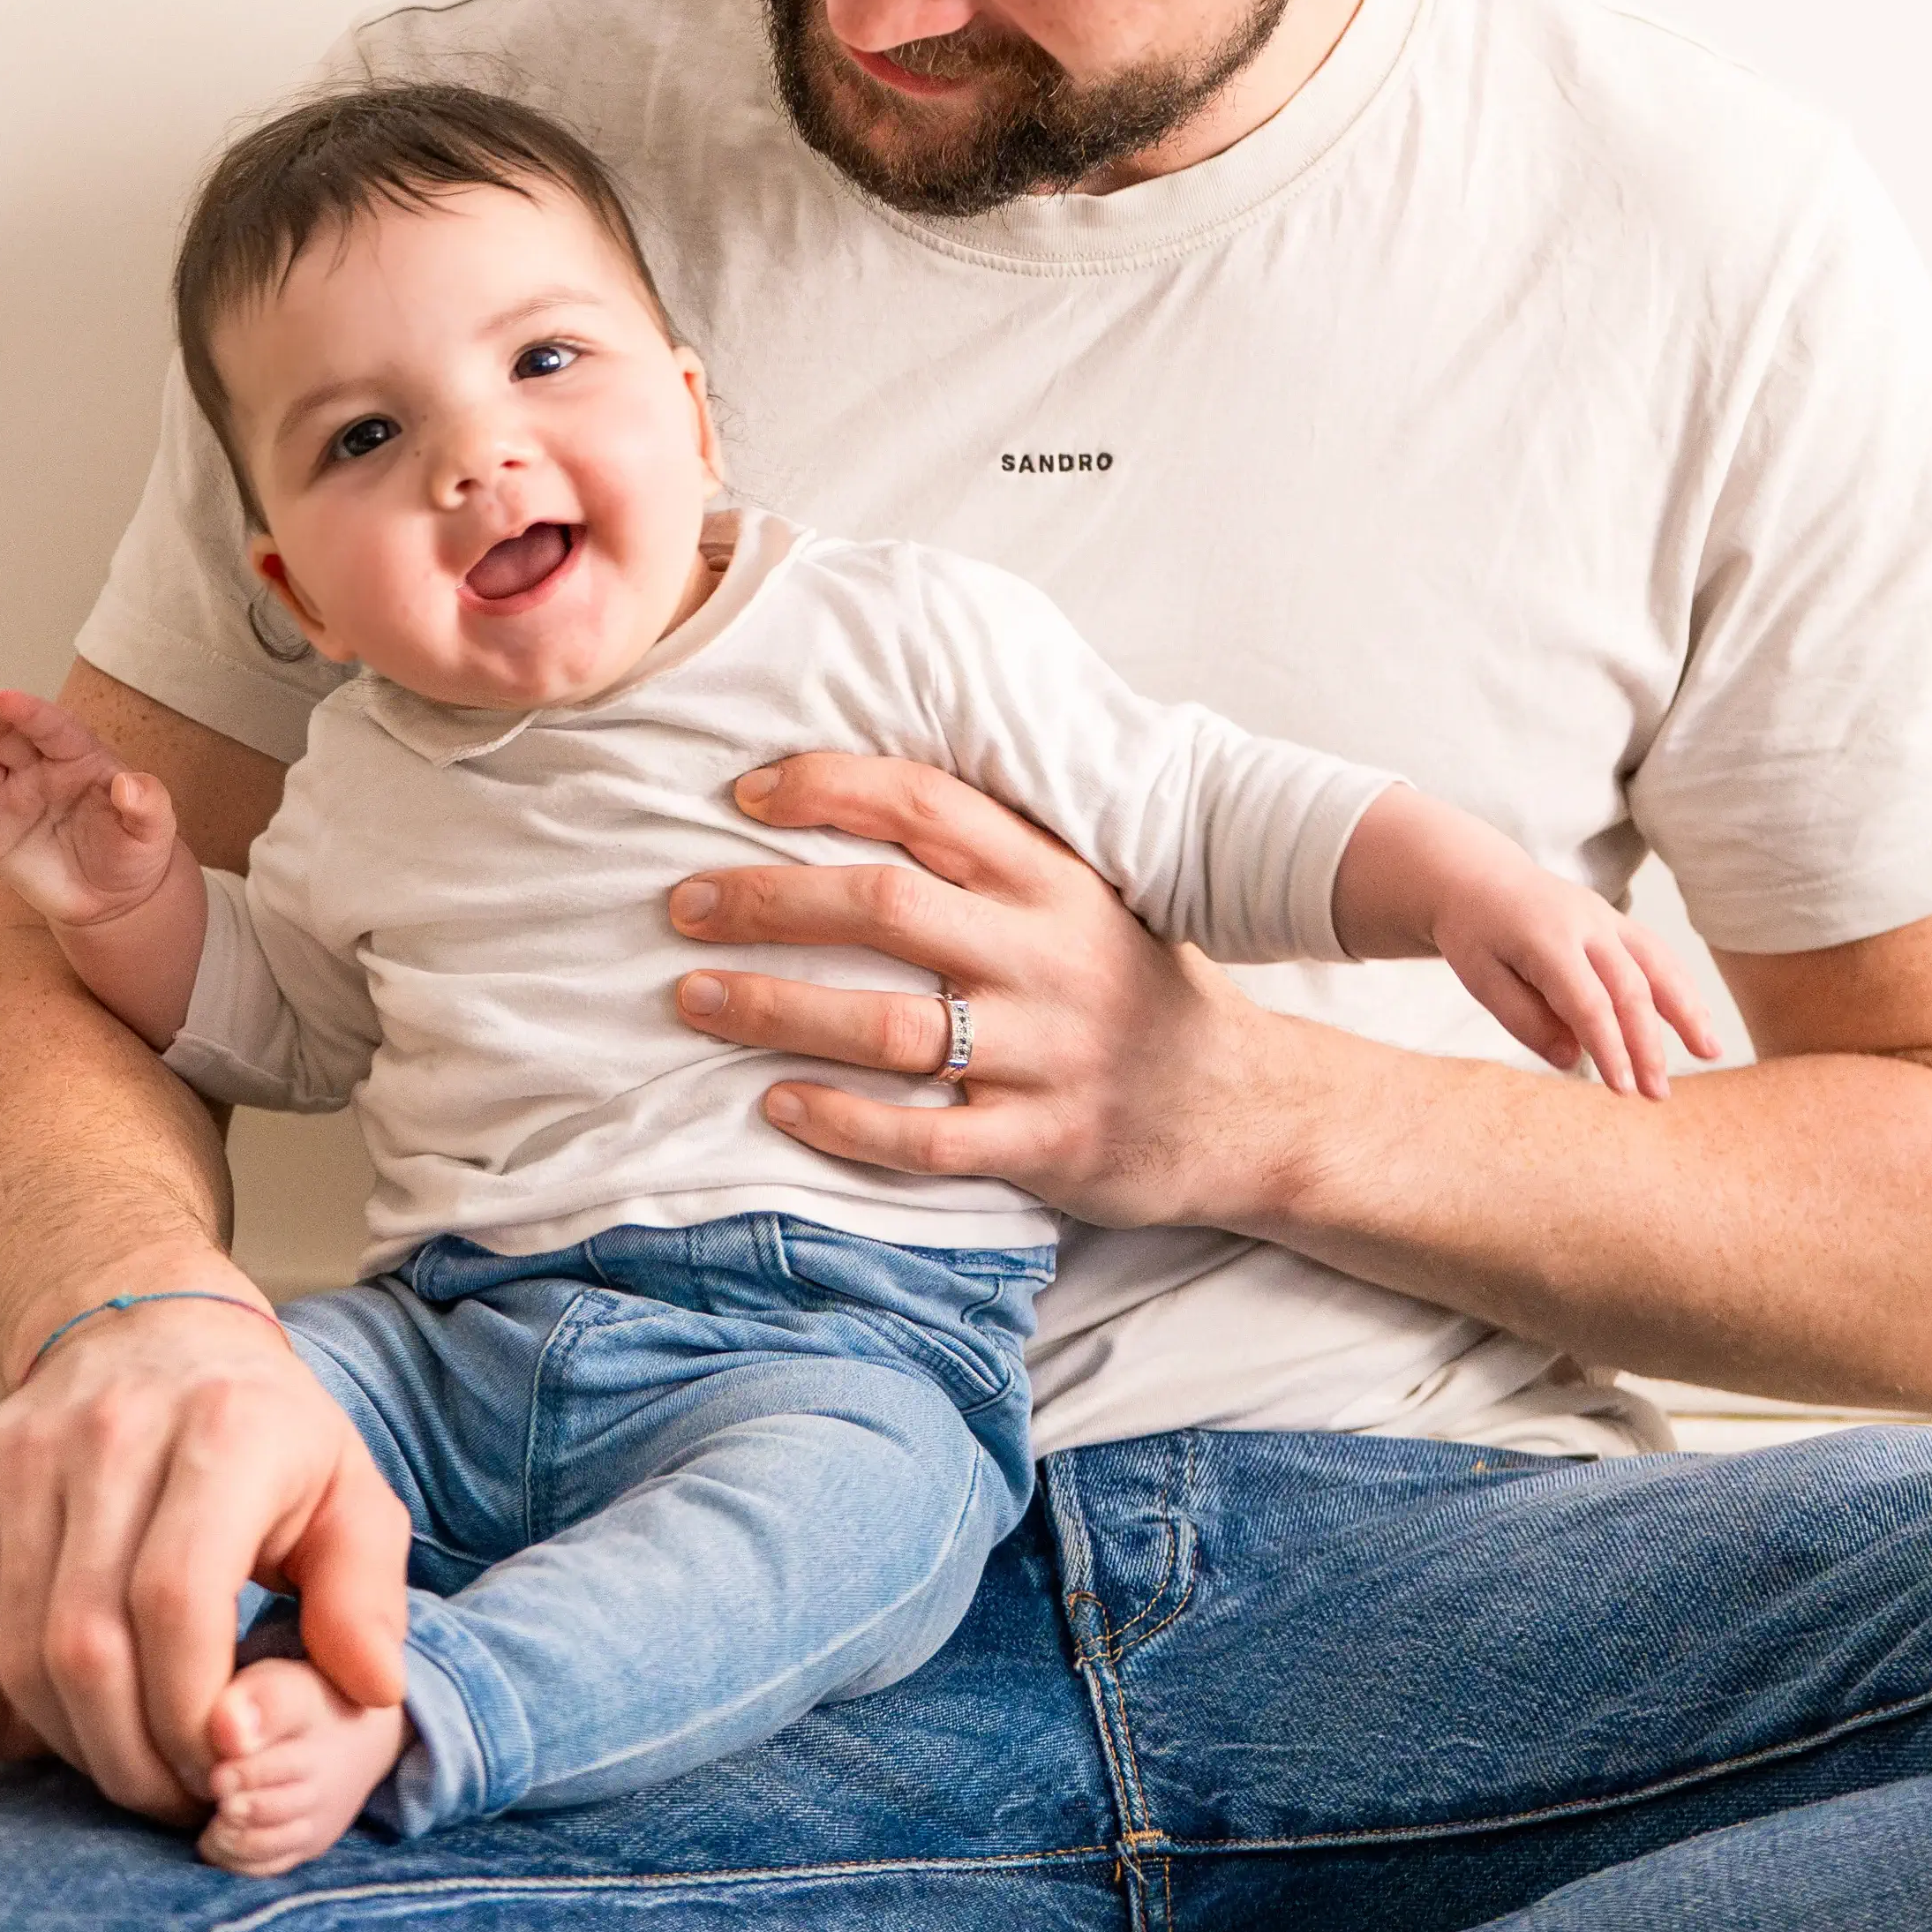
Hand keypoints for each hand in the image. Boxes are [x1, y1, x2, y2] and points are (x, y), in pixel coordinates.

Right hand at [0, 688, 179, 929]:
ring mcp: (9, 795)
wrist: (112, 899)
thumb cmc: (135, 853)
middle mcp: (38, 767)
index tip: (5, 698)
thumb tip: (130, 784)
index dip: (30, 712)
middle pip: (2, 734)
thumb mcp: (154, 831)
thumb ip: (147, 805)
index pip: (52, 727)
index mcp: (79, 756)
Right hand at [0, 1288, 410, 1819]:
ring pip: (21, 1649)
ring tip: (135, 1761)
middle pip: (86, 1644)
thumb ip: (366, 1594)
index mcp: (222, 1430)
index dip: (193, 1713)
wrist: (150, 1328)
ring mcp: (27, 1450)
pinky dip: (21, 1693)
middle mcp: (112, 1431)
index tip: (225, 1762)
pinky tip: (80, 1706)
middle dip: (128, 1755)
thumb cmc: (263, 1431)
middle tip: (176, 1795)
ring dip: (73, 1739)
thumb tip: (371, 1690)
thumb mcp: (349, 1492)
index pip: (177, 1604)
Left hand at [671, 755, 1272, 1225]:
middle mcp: (1047, 957)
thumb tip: (848, 799)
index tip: (747, 792)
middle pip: (887, 907)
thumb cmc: (1134, 988)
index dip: (832, 787)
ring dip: (778, 1008)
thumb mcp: (1083, 896)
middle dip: (770, 899)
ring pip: (890, 1026)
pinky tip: (776, 1102)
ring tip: (694, 997)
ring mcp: (1046, 1055)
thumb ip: (990, 855)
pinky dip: (842, 1119)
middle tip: (682, 903)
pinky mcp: (1042, 1144)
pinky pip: (924, 1136)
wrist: (1249, 1109)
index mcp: (1054, 880)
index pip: (930, 806)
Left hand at [1335, 786, 1720, 1098]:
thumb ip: (1524, 1019)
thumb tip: (1571, 1060)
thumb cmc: (1476, 933)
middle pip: (1630, 988)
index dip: (1609, 1047)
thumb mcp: (1479, 977)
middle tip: (1658, 1094)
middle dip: (1649, 1044)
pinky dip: (1682, 987)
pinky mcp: (1618, 921)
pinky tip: (1698, 1021)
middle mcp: (1585, 923)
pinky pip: (1657, 954)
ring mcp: (1607, 918)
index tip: (1624, 1089)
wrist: (1479, 876)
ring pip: (1658, 964)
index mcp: (1546, 938)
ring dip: (1687, 1009)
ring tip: (1710, 1052)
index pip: (1587, 1001)